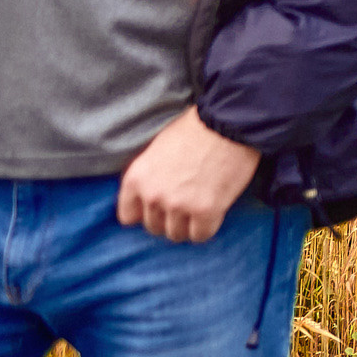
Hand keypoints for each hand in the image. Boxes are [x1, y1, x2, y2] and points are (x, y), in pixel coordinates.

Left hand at [117, 107, 260, 242]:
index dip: (146, 212)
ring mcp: (179, 205)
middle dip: (169, 218)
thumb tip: (151, 196)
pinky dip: (207, 227)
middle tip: (186, 205)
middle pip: (154, 227)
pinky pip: (201, 235)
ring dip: (188, 225)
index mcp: (136, 178)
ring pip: (177, 234)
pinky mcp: (206, 211)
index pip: (128, 216)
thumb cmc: (196, 129)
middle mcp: (153, 195)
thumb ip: (150, 176)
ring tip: (200, 209)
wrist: (229, 121)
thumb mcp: (158, 149)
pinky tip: (214, 213)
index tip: (160, 207)